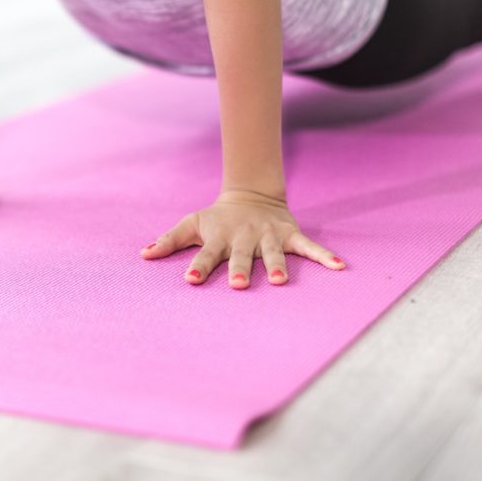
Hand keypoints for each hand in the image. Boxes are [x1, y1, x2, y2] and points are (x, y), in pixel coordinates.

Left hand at [141, 189, 344, 287]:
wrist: (251, 195)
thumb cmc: (217, 219)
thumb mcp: (192, 224)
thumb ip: (169, 240)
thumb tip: (142, 254)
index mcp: (219, 237)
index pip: (206, 254)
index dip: (198, 266)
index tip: (190, 280)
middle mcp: (244, 237)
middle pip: (241, 256)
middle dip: (240, 269)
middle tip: (237, 285)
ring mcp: (268, 236)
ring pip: (273, 253)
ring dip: (278, 265)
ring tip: (281, 282)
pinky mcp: (289, 234)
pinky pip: (309, 247)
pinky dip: (324, 256)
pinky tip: (339, 267)